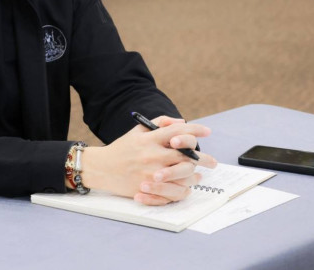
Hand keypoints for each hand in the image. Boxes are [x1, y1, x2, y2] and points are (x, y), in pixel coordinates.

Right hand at [80, 118, 215, 205]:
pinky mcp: (148, 188)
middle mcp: (152, 155)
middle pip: (186, 156)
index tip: (207, 132)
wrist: (101, 168)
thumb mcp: (137, 131)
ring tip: (199, 175)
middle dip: (203, 158)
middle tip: (212, 162)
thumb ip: (159, 123)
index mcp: (150, 139)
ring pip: (183, 175)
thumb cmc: (122, 148)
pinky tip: (187, 186)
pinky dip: (184, 189)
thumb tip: (181, 122)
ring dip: (194, 176)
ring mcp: (151, 173)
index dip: (196, 130)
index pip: (178, 131)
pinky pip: (174, 192)